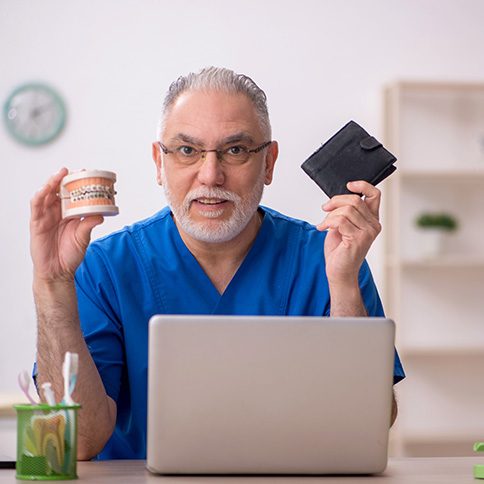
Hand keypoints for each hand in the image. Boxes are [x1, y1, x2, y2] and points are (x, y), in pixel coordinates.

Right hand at [30, 167, 103, 282]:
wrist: (58, 271)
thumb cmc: (70, 254)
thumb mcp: (83, 237)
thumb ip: (89, 225)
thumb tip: (101, 215)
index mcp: (70, 214)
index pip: (72, 194)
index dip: (77, 184)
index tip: (86, 175)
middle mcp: (57, 212)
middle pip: (59, 190)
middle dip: (65, 178)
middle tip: (75, 171)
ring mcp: (46, 216)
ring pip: (46, 194)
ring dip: (52, 182)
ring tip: (61, 174)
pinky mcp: (37, 223)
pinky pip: (36, 207)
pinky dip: (39, 196)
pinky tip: (45, 190)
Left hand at [317, 180, 381, 285]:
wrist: (338, 271)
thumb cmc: (339, 250)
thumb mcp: (342, 225)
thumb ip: (345, 211)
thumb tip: (337, 198)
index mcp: (372, 219)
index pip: (375, 195)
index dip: (362, 185)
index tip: (348, 185)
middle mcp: (373, 225)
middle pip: (355, 200)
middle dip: (336, 201)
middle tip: (325, 208)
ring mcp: (368, 232)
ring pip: (346, 210)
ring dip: (330, 215)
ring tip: (324, 224)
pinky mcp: (358, 239)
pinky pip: (340, 221)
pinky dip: (327, 222)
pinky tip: (322, 229)